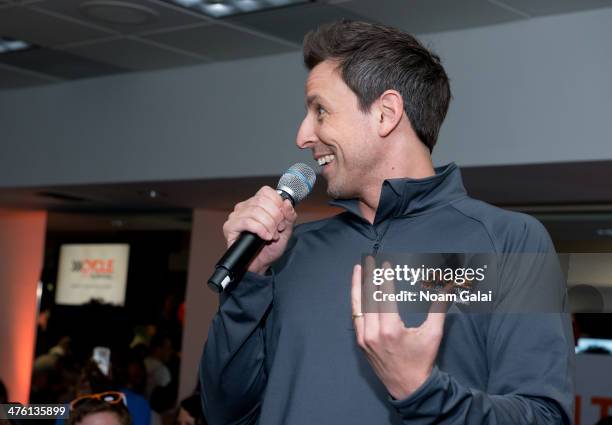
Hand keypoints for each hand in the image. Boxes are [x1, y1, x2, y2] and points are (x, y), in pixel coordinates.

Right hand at [223, 186, 296, 274]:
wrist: (261, 264)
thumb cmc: (270, 247)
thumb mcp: (286, 230)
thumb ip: (289, 216)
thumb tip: (287, 203)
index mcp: (257, 203)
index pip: (266, 192)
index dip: (277, 203)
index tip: (283, 217)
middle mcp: (245, 207)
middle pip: (262, 201)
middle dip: (275, 217)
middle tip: (278, 229)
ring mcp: (236, 216)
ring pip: (255, 211)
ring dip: (269, 225)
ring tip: (272, 236)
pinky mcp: (230, 227)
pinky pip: (247, 222)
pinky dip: (260, 229)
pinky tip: (265, 237)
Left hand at [351, 259, 446, 399]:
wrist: (409, 388)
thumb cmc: (422, 360)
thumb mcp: (433, 334)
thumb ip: (439, 308)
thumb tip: (449, 287)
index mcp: (390, 329)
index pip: (384, 296)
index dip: (384, 278)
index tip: (385, 264)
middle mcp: (373, 333)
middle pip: (368, 298)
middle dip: (368, 277)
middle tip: (369, 260)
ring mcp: (364, 339)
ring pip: (358, 307)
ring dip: (358, 287)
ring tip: (358, 270)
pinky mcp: (361, 343)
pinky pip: (356, 318)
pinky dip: (357, 303)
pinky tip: (358, 291)